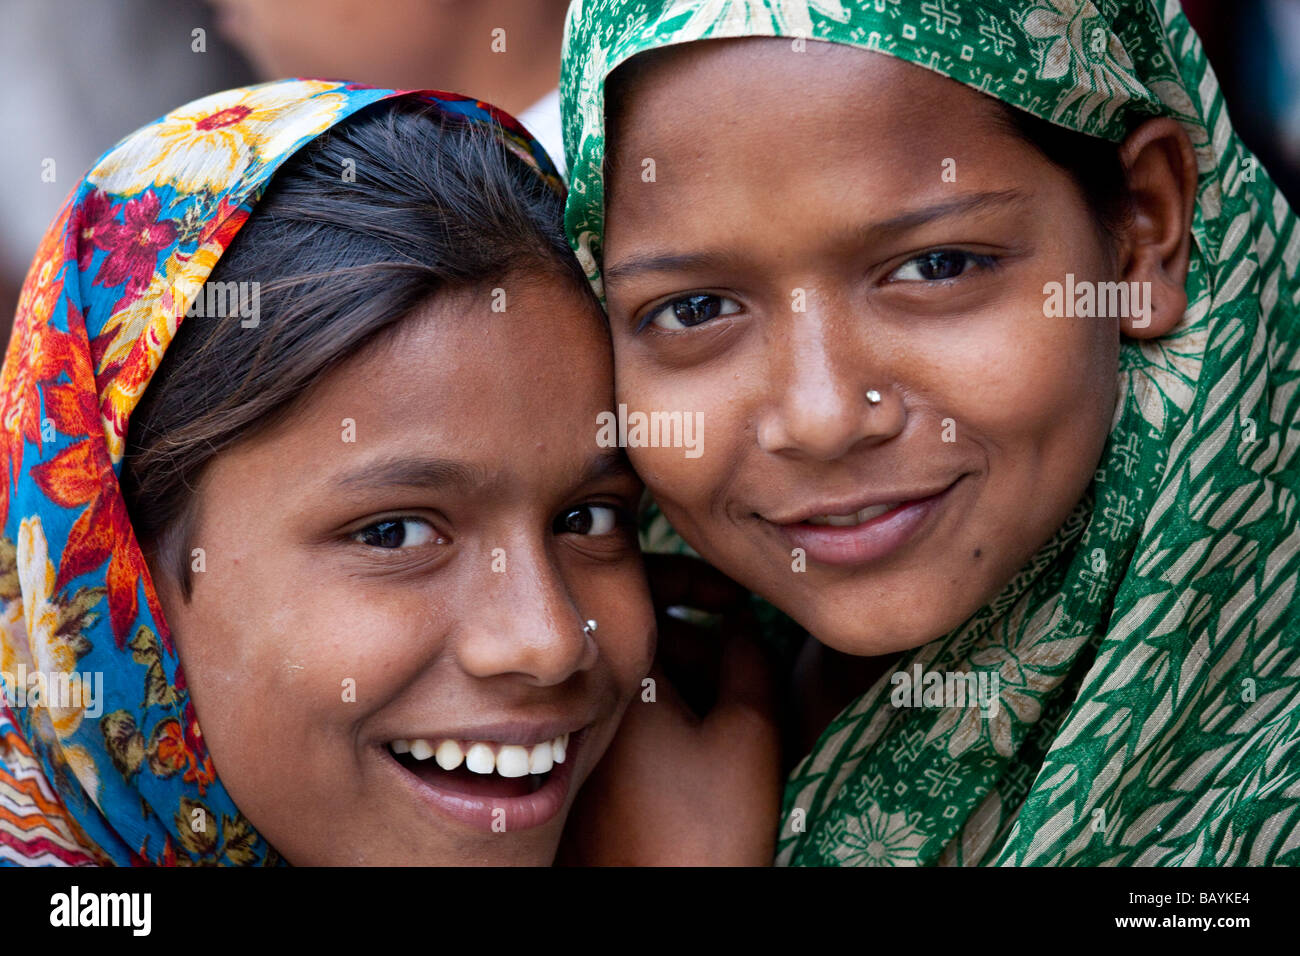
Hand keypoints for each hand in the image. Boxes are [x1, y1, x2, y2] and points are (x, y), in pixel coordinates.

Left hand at [557, 554, 780, 865]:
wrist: (666, 908)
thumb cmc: (705, 829)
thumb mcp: (749, 731)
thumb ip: (748, 656)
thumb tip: (740, 622)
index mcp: (619, 677)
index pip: (638, 585)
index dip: (690, 576)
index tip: (731, 594)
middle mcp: (586, 699)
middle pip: (636, 631)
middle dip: (695, 632)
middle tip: (740, 658)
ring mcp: (584, 737)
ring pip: (633, 674)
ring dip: (683, 673)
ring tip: (729, 706)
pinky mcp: (589, 771)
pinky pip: (622, 713)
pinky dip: (662, 710)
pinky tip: (700, 741)